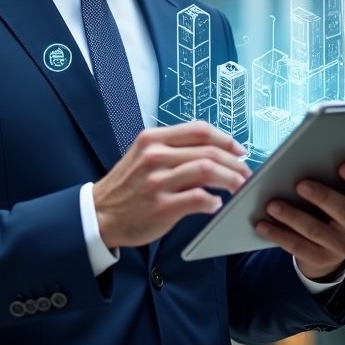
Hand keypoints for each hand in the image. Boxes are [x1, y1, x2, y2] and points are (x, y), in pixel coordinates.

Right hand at [93, 122, 250, 248]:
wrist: (100, 214)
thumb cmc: (126, 186)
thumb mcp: (142, 155)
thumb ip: (172, 148)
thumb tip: (212, 150)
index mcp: (152, 139)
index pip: (199, 130)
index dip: (225, 139)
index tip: (239, 150)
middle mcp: (155, 156)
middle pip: (209, 151)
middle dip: (234, 162)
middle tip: (245, 172)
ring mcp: (158, 181)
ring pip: (208, 170)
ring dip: (231, 179)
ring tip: (238, 186)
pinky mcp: (162, 206)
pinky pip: (199, 198)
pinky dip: (213, 201)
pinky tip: (215, 204)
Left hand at [254, 163, 344, 280]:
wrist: (330, 251)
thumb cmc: (331, 213)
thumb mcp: (340, 198)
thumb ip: (331, 183)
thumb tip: (305, 162)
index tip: (342, 166)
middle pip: (343, 211)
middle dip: (321, 197)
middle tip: (300, 185)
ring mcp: (342, 247)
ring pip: (316, 230)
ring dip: (292, 217)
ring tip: (272, 205)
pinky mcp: (321, 260)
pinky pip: (297, 247)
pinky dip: (278, 235)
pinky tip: (262, 225)